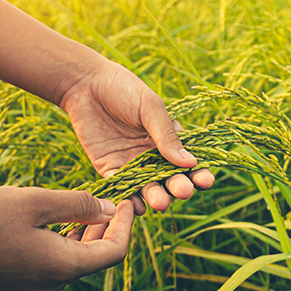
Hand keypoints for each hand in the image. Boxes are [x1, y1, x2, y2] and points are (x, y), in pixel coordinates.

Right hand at [0, 187, 133, 290]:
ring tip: (81, 214)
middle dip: (104, 232)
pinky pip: (44, 272)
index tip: (127, 203)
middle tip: (108, 204)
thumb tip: (110, 210)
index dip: (126, 227)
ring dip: (79, 240)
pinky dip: (56, 250)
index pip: (113, 254)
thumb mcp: (37, 200)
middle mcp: (47, 289)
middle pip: (91, 261)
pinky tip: (49, 229)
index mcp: (60, 268)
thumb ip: (79, 205)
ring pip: (67, 266)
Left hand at [60, 61, 213, 212]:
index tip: (206, 180)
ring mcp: (132, 163)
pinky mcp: (110, 168)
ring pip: (148, 187)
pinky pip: (123, 188)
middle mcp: (153, 154)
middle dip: (179, 186)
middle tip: (182, 191)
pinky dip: (130, 199)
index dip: (199, 172)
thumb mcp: (150, 108)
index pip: (189, 160)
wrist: (85, 84)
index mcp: (168, 138)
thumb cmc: (123, 89)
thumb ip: (166, 135)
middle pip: (170, 178)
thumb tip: (191, 162)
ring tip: (160, 202)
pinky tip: (138, 206)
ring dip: (156, 197)